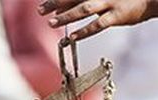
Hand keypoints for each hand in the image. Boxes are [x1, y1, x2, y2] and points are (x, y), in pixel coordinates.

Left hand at [38, 0, 152, 40]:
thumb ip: (94, 0)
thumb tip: (75, 8)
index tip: (45, 4)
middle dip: (54, 3)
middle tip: (39, 11)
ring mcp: (109, 3)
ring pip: (82, 10)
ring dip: (65, 16)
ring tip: (51, 23)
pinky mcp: (117, 16)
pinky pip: (97, 25)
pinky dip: (83, 32)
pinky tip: (72, 38)